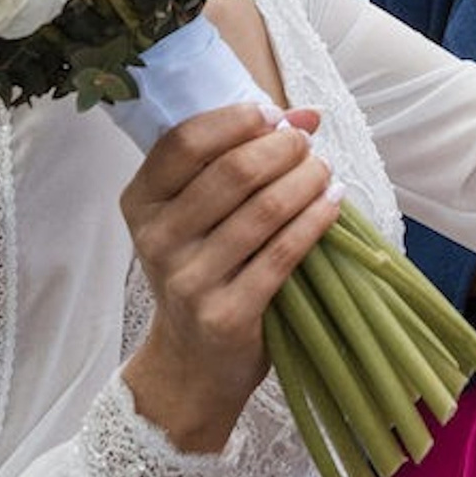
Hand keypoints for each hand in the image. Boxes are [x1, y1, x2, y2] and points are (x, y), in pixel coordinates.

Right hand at [118, 103, 336, 453]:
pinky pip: (283, 254)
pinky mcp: (225, 314)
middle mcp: (157, 239)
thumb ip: (233, 161)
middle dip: (281, 148)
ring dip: (306, 180)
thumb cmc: (202, 271)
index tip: (274, 114)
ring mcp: (189, 280)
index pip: (183, 142)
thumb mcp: (195, 216)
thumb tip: (304, 115)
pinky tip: (334, 204)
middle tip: (308, 144)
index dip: (235, 119)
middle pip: (231, 172)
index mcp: (141, 204)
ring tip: (325, 171)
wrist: (192, 362)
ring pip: (264, 210)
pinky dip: (316, 221)